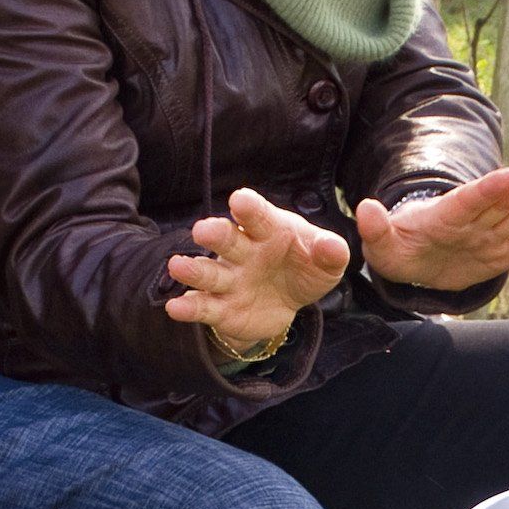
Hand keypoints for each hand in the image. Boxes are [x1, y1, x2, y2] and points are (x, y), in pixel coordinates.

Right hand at [165, 186, 350, 350]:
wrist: (289, 301)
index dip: (248, 208)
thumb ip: (331, 252)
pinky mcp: (220, 307)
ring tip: (177, 266)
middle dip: (214, 234)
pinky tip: (175, 308)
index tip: (240, 200)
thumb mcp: (327, 262)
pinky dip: (188, 307)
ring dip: (192, 269)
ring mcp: (228, 279)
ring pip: (207, 272)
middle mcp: (242, 251)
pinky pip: (203, 306)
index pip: (257, 216)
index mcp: (267, 230)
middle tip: (203, 231)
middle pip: (226, 239)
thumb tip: (333, 246)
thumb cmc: (306, 268)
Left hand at [355, 163, 508, 293]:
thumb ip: (375, 228)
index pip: (467, 201)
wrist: (415, 260)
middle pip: (500, 202)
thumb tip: (364, 208)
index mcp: (442, 216)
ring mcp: (487, 232)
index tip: (508, 175)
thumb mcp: (380, 244)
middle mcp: (470, 220)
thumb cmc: (397, 249)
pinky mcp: (500, 248)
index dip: (487, 190)